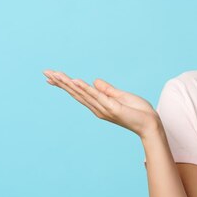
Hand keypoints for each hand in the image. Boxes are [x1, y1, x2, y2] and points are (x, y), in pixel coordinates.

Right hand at [43, 69, 159, 137]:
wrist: (150, 123)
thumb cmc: (138, 111)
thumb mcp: (121, 96)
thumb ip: (107, 90)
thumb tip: (94, 81)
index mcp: (99, 104)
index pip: (78, 93)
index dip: (65, 84)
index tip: (51, 77)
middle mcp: (97, 108)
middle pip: (75, 93)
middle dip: (60, 83)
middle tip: (45, 72)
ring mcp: (103, 108)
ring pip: (82, 93)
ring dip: (68, 83)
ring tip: (55, 74)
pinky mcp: (112, 107)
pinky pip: (97, 96)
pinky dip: (85, 89)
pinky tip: (75, 81)